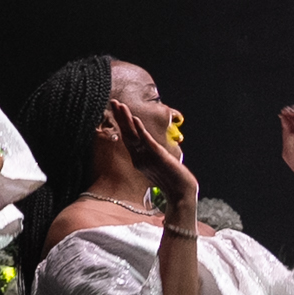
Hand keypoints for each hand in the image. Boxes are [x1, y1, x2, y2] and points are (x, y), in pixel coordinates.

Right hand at [111, 98, 194, 214]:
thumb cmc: (171, 181)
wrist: (181, 193)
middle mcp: (139, 157)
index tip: (117, 108)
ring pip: (133, 135)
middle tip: (113, 101)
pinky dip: (140, 130)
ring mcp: (146, 157)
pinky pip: (146, 142)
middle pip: (127, 133)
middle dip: (120, 117)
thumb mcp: (158, 166)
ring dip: (126, 120)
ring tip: (120, 105)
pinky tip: (135, 119)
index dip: (122, 122)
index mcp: (139, 158)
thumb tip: (149, 149)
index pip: (128, 137)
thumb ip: (151, 157)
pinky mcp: (156, 157)